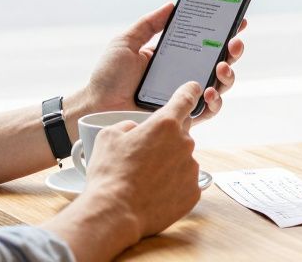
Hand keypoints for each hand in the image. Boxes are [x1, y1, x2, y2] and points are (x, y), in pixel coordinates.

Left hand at [76, 2, 245, 122]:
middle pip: (220, 61)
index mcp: (174, 56)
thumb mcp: (127, 42)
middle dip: (233, 50)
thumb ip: (149, 24)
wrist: (96, 107)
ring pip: (220, 85)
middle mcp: (184, 75)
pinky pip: (209, 110)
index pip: (205, 42)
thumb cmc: (108, 76)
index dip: (224, 31)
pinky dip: (215, 101)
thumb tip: (172, 4)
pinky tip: (209, 91)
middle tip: (234, 42)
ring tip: (221, 67)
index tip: (238, 20)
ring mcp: (186, 96)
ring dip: (228, 75)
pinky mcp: (184, 117)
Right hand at [83, 81, 202, 239]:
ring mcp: (191, 168)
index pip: (186, 98)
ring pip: (182, 160)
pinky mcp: (193, 191)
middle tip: (144, 158)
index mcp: (165, 124)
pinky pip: (185, 182)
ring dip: (169, 165)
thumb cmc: (109, 173)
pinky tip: (154, 193)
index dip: (189, 91)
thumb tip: (135, 129)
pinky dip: (173, 186)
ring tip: (145, 180)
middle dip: (165, 142)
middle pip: (180, 135)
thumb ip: (127, 125)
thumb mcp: (107, 136)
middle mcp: (184, 143)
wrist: (115, 213)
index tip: (193, 88)